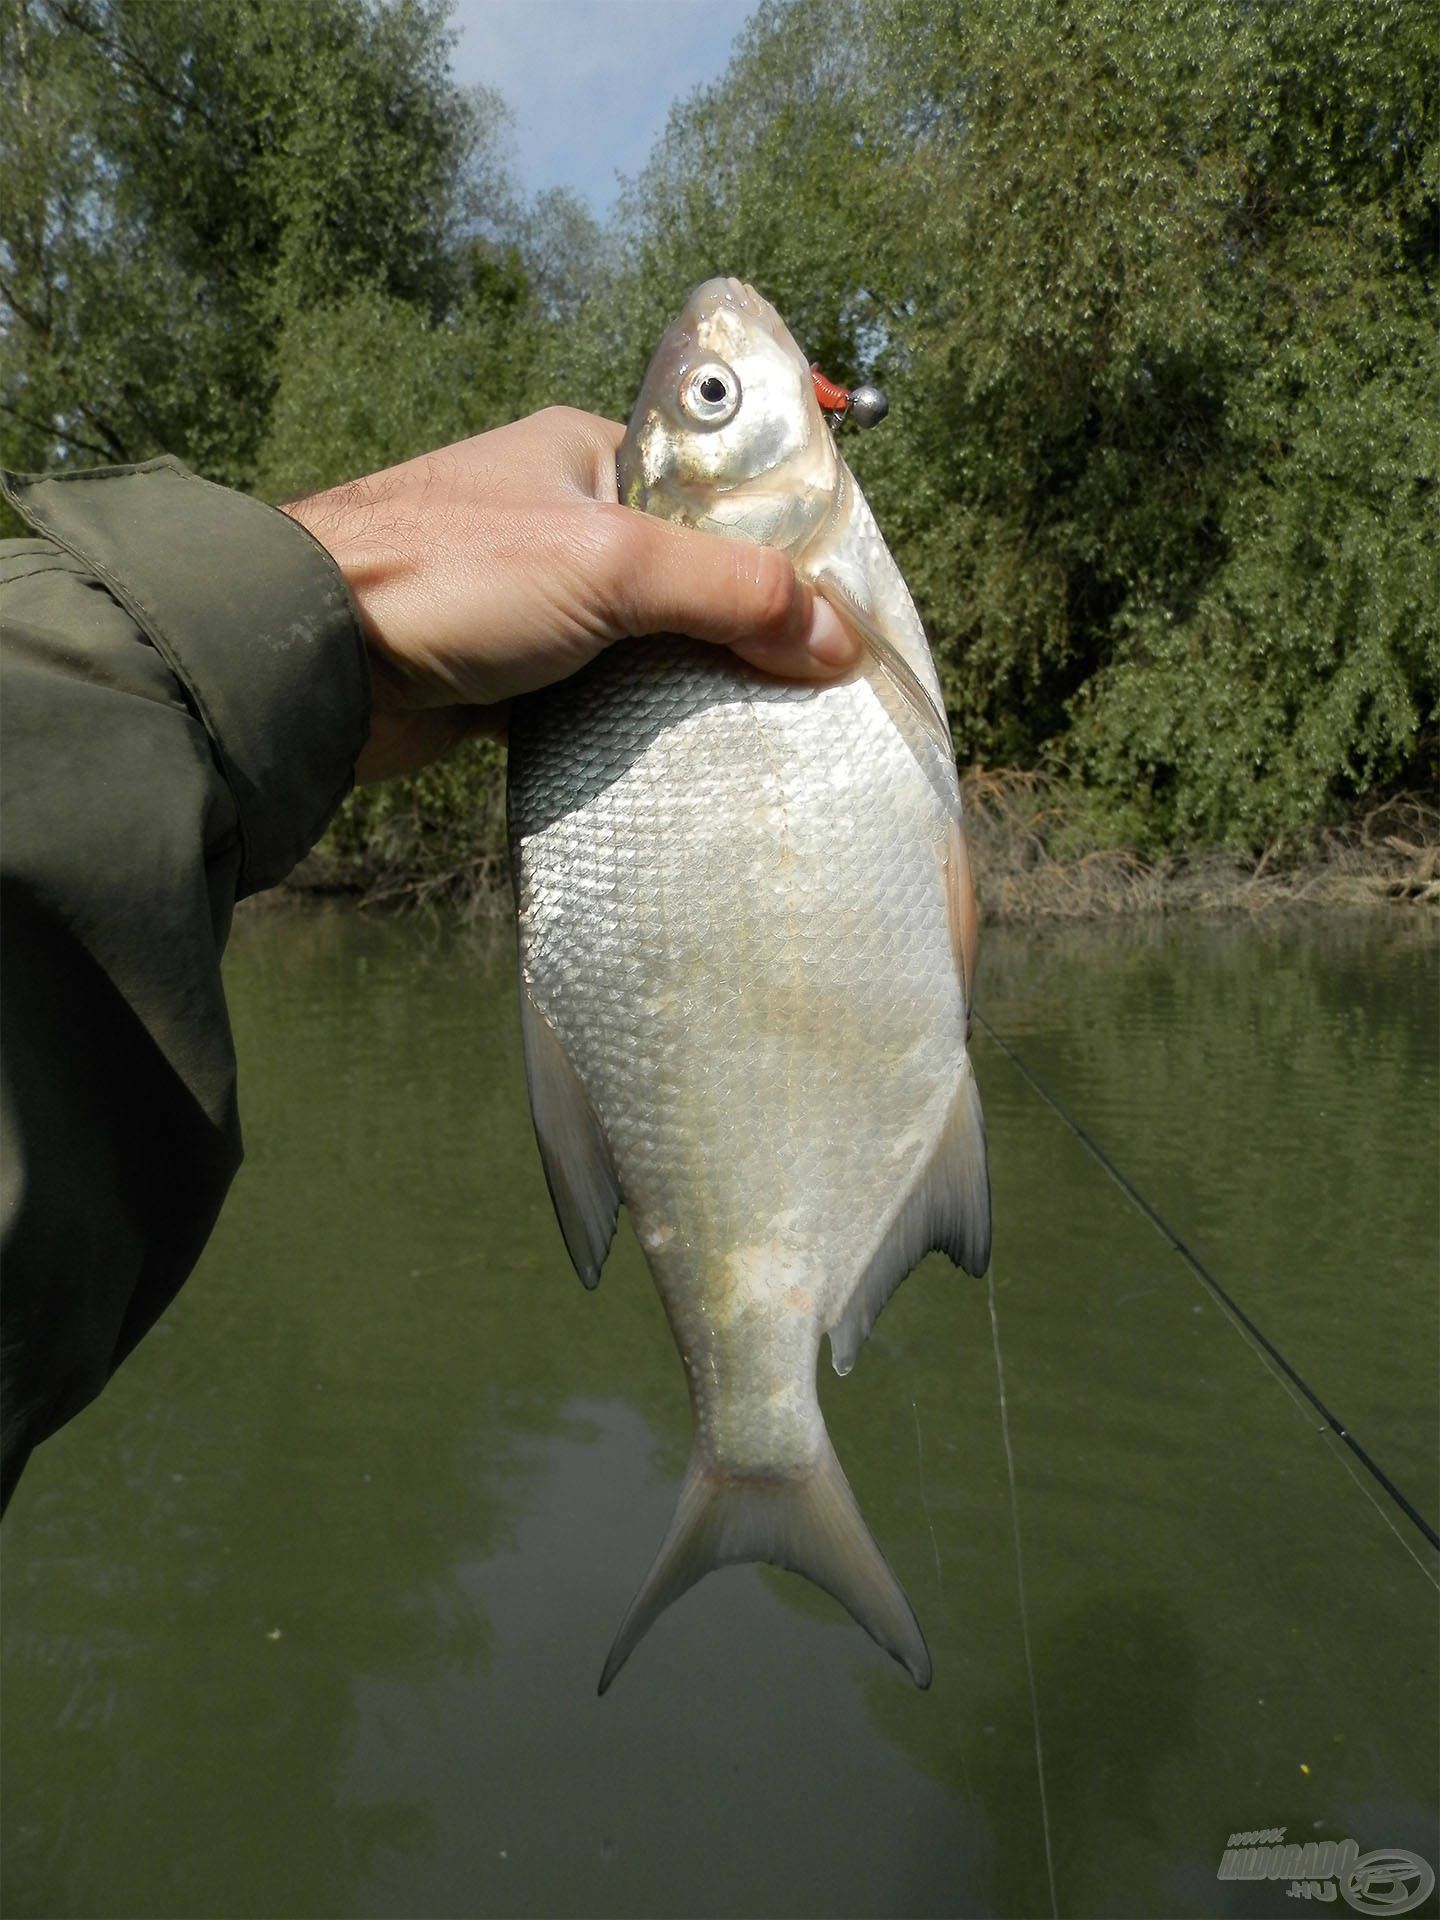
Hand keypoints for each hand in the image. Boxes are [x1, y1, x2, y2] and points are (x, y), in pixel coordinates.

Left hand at [280, 407, 860, 782]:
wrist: (310, 661)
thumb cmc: (455, 576)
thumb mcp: (611, 565)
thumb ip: (730, 594)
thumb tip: (839, 642)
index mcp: (590, 456)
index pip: (719, 490)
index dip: (784, 542)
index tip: (843, 608)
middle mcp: (566, 518)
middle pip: (692, 573)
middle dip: (747, 627)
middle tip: (815, 689)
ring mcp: (538, 599)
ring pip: (649, 642)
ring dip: (693, 684)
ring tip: (767, 733)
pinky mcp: (514, 672)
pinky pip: (602, 694)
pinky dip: (639, 722)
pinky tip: (686, 758)